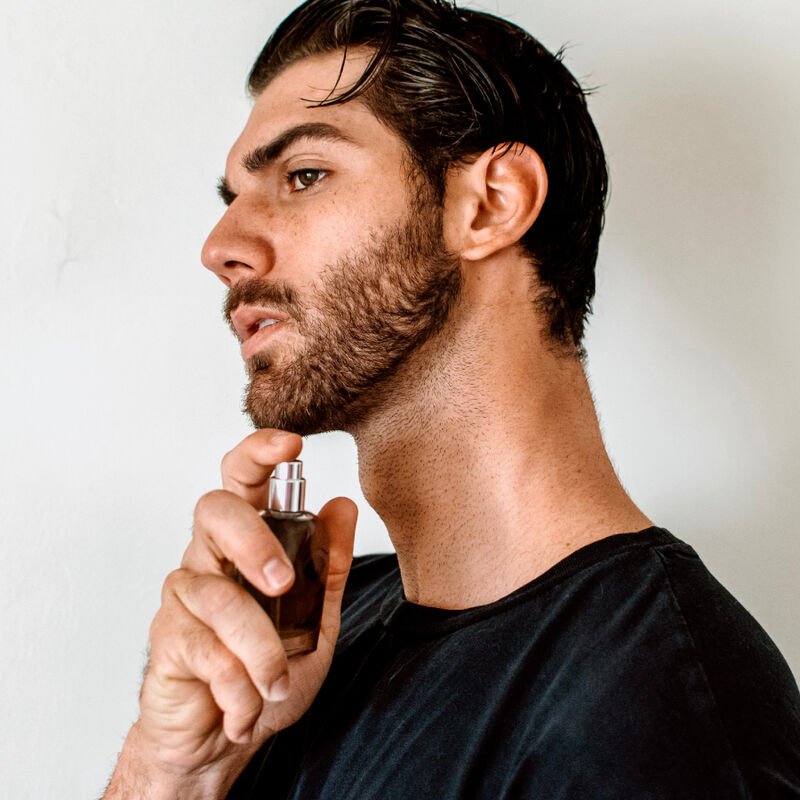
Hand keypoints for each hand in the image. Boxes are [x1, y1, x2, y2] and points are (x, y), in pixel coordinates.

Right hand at [106, 430, 356, 797]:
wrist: (227, 737)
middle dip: (253, 542)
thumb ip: (329, 566)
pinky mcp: (167, 636)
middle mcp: (210, 556)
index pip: (242, 479)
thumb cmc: (269, 671)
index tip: (291, 444)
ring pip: (219, 595)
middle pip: (215, 510)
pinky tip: (244, 704)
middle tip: (284, 586)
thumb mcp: (316, 620)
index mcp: (248, 542)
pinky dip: (239, 685)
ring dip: (261, 648)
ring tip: (276, 682)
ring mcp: (185, 594)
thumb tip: (341, 506)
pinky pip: (207, 648)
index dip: (259, 453)